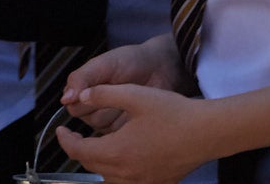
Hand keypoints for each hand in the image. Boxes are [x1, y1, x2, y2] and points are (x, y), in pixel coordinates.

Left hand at [56, 83, 205, 183]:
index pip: (78, 151)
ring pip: (108, 179)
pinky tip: (121, 159)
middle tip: (74, 136)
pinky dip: (117, 174)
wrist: (208, 132)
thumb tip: (80, 96)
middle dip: (78, 151)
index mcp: (117, 152)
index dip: (65, 140)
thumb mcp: (132, 94)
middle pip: (90, 167)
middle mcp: (127, 173)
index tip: (61, 129)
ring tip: (94, 147)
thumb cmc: (172, 112)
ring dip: (96, 165)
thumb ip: (101, 94)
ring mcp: (144, 182)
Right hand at [63, 35, 185, 132]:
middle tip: (117, 90)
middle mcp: (95, 106)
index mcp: (84, 90)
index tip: (100, 86)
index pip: (73, 106)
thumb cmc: (131, 61)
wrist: (161, 67)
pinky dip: (129, 122)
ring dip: (116, 112)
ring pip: (103, 127)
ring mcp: (112, 119)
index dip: (85, 99)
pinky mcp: (128, 129)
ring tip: (129, 98)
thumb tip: (64, 100)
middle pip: (87, 119)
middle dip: (102, 105)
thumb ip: (81, 79)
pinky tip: (138, 108)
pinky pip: (120, 133)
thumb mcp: (103, 64)